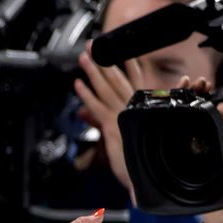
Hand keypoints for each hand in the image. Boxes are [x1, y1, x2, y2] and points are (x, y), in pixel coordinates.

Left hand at [75, 42, 144, 190]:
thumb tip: (90, 113)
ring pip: (105, 88)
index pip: (135, 80)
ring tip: (83, 57)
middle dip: (104, 60)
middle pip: (116, 78)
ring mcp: (121, 115)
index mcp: (141, 107)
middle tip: (93, 44)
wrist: (145, 178)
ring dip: (94, 71)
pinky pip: (96, 107)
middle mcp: (131, 108)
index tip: (120, 48)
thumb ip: (110, 123)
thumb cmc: (141, 159)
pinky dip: (86, 95)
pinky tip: (77, 84)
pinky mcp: (111, 127)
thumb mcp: (130, 136)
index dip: (128, 63)